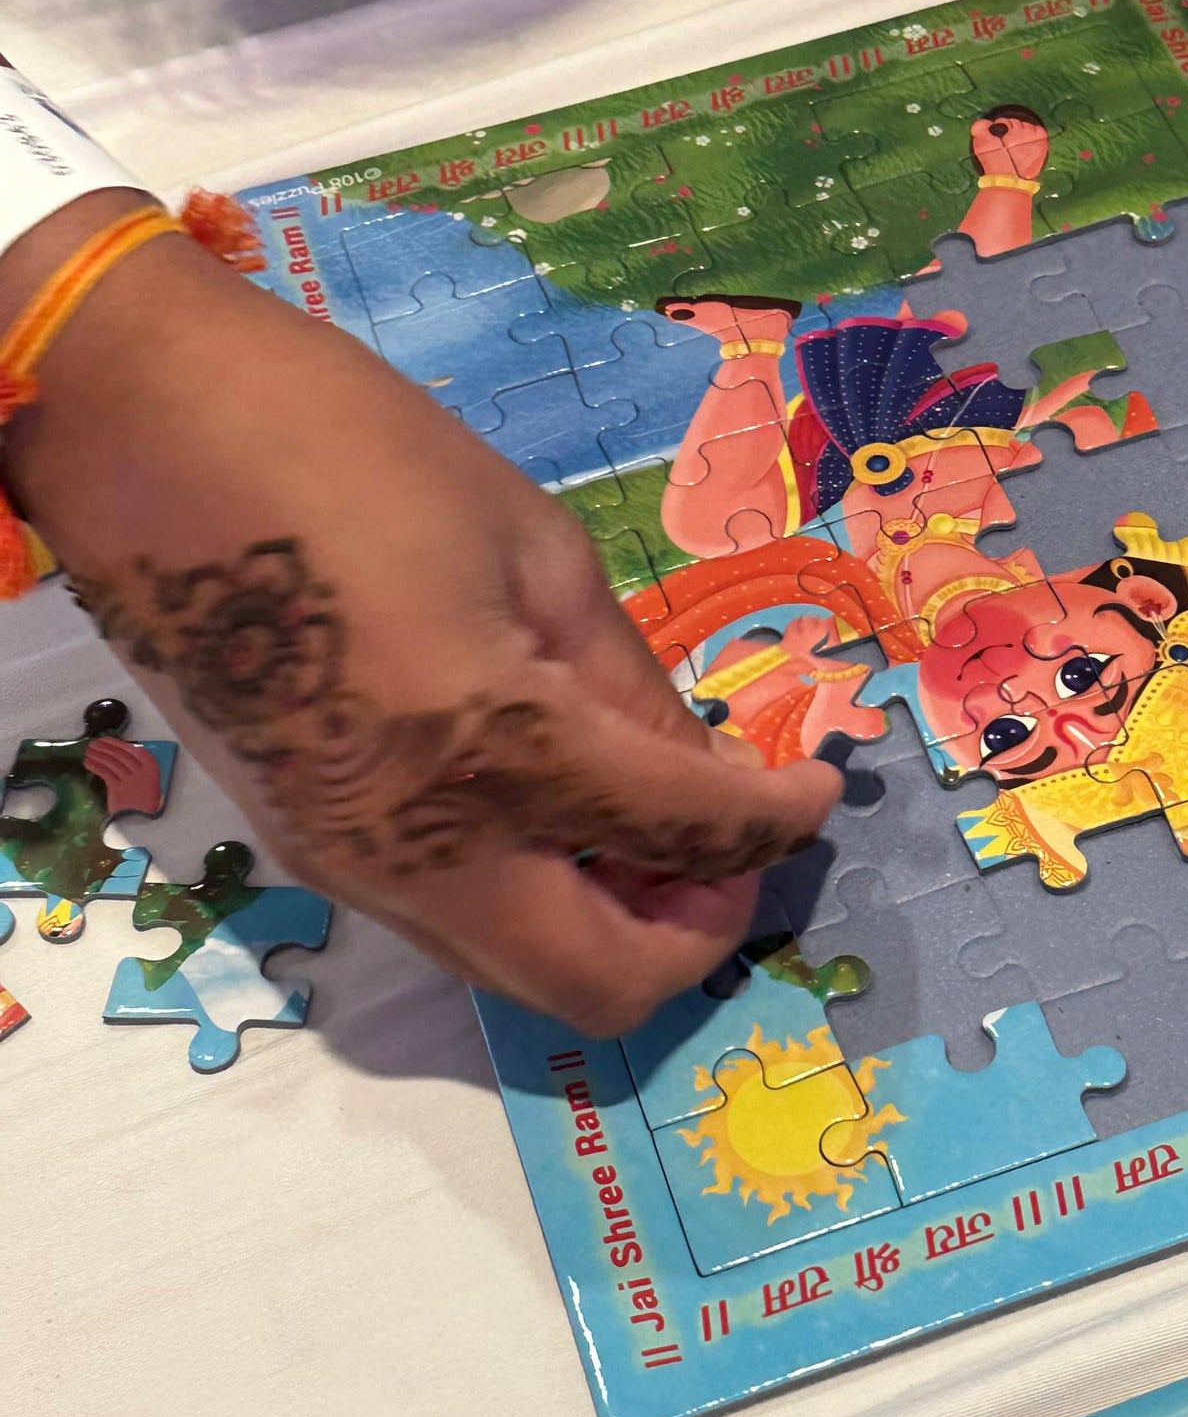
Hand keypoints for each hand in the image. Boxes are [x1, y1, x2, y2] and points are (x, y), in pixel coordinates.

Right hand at [0, 192, 839, 1032]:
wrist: (141, 431)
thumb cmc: (347, 447)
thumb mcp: (533, 545)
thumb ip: (626, 682)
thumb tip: (706, 768)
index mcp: (494, 749)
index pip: (685, 838)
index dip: (780, 822)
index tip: (819, 786)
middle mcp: (421, 851)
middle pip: (602, 984)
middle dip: (697, 930)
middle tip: (735, 846)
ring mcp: (350, 866)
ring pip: (520, 970)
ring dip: (613, 923)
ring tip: (655, 819)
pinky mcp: (307, 847)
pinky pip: (455, 920)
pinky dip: (535, 892)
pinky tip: (563, 799)